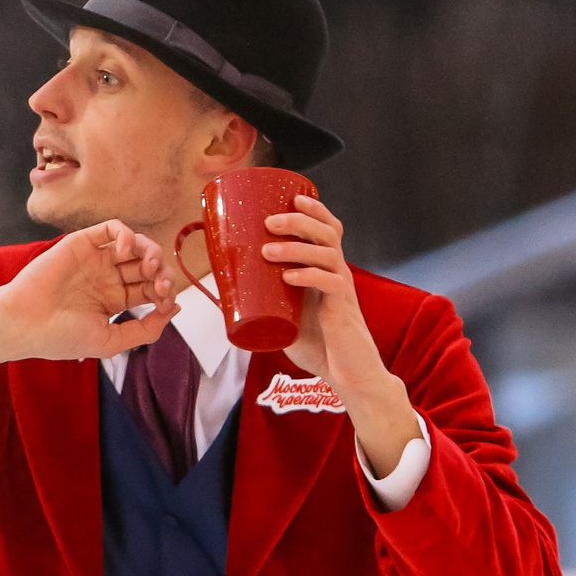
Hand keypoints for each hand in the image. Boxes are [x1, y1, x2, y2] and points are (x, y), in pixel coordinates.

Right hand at [0, 220, 176, 369]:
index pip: (151, 288)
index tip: (164, 302)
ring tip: (148, 266)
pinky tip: (126, 251)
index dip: (164, 292)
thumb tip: (175, 307)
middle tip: (159, 284)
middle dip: (161, 272)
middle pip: (147, 265)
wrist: (25, 323)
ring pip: (135, 244)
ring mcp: (96, 259)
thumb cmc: (60, 337)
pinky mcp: (82, 243)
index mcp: (115, 300)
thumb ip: (145, 329)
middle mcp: (108, 277)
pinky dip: (126, 234)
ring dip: (150, 251)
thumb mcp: (110, 341)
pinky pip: (112, 229)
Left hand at [261, 196, 418, 477]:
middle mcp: (338, 275)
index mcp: (328, 271)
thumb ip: (266, 304)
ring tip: (269, 249)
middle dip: (299, 221)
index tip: (291, 198)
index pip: (328, 230)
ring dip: (297, 247)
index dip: (314, 210)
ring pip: (328, 254)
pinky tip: (289, 277)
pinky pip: (331, 284)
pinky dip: (308, 276)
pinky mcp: (343, 311)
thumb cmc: (321, 347)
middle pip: (328, 233)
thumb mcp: (288, 319)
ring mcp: (343, 291)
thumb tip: (226, 295)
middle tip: (270, 221)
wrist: (349, 377)